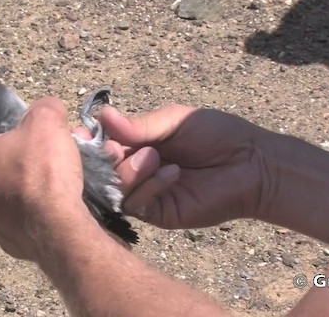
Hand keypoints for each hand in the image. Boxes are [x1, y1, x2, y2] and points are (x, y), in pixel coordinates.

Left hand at [0, 98, 90, 261]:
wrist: (58, 229)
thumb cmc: (42, 172)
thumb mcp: (47, 121)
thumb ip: (44, 108)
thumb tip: (48, 109)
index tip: (9, 124)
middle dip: (7, 156)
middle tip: (35, 150)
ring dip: (16, 185)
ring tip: (47, 179)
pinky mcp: (4, 243)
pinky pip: (14, 218)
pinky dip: (28, 210)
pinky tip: (49, 204)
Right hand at [98, 104, 270, 228]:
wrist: (250, 163)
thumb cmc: (217, 135)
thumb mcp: (173, 120)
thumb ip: (139, 124)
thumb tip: (102, 115)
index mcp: (137, 145)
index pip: (102, 145)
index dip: (89, 141)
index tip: (78, 133)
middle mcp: (136, 170)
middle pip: (101, 170)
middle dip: (105, 158)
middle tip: (115, 149)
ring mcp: (146, 194)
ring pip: (114, 189)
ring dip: (130, 171)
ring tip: (155, 157)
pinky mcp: (158, 213)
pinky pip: (136, 205)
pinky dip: (148, 187)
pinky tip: (172, 174)